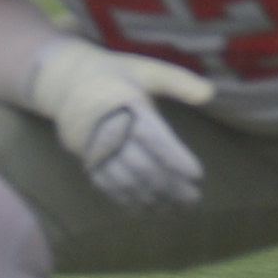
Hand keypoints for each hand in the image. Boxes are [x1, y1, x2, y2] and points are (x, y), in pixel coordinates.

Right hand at [26, 34, 219, 208]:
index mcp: (129, 106)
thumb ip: (178, 82)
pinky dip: (127, 199)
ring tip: (175, 207)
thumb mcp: (146, 69)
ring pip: (126, 180)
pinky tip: (146, 207)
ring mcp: (96, 149)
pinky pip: (107, 186)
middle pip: (144, 166)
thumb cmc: (114, 74)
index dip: (176, 158)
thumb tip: (211, 93)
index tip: (198, 174)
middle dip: (170, 185)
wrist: (66, 81)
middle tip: (194, 198)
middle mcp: (112, 131)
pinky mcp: (86, 160)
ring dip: (152, 197)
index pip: (155, 138)